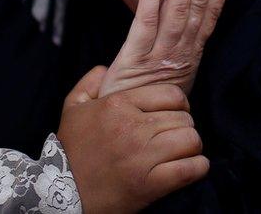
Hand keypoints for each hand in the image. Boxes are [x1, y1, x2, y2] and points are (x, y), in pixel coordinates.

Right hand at [58, 67, 208, 213]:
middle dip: (183, 126)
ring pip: (191, 140)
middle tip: (173, 135)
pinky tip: (187, 167)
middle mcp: (133, 127)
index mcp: (118, 104)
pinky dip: (196, 168)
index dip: (178, 103)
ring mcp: (143, 157)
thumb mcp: (72, 107)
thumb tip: (106, 70)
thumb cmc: (71, 149)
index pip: (171, 94)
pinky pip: (191, 169)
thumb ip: (89, 83)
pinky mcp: (151, 184)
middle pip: (184, 118)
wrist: (64, 190)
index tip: (171, 113)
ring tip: (180, 151)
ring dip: (190, 146)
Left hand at [100, 0, 235, 96]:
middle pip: (196, 8)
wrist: (127, 140)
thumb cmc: (144, 104)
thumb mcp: (167, 75)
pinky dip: (151, 0)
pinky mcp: (134, 62)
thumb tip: (173, 17)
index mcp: (189, 56)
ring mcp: (158, 58)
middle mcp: (179, 54)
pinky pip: (144, 26)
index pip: (209, 15)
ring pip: (177, 13)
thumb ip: (173, 48)